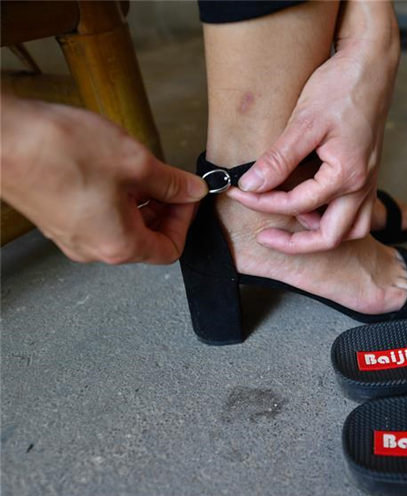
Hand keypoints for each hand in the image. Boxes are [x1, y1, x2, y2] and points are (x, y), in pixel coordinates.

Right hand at [0, 97, 206, 263]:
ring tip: (139, 170)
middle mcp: (92, 248)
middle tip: (169, 181)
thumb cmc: (58, 151)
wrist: (1, 137)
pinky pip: (97, 215)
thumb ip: (172, 183)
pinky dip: (114, 197)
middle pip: (145, 240)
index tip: (187, 196)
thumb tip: (192, 190)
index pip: (169, 250)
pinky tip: (112, 169)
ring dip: (139, 202)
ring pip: (121, 226)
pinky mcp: (55, 218)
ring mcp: (70, 235)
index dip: (185, 222)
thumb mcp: (136, 163)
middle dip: (164, 209)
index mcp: (118, 245)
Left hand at [227, 1, 400, 253]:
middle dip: (296, 243)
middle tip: (265, 236)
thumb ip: (278, 160)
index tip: (239, 192)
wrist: (370, 66)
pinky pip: (359, 212)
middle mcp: (363, 185)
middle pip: (332, 236)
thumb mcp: (304, 123)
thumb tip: (252, 185)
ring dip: (324, 234)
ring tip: (293, 225)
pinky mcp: (368, 173)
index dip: (262, 202)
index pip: (297, 204)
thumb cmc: (341, 88)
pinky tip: (314, 206)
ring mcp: (369, 181)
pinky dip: (337, 218)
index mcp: (347, 175)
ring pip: (353, 230)